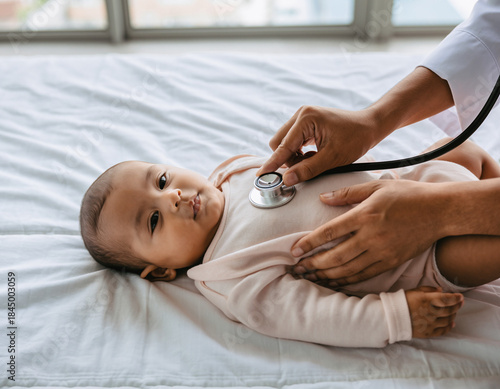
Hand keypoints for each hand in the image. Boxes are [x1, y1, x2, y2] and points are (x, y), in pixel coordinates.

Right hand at [256, 105, 377, 185]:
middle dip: (288, 160)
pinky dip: (299, 152)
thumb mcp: (332, 159)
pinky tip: (313, 155)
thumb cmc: (356, 139)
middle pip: (278, 143)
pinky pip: (293, 140)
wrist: (370, 126)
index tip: (261, 175)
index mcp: (306, 119)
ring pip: (284, 142)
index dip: (273, 163)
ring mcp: (302, 117)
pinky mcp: (306, 122)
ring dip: (294, 157)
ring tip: (313, 161)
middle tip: (304, 170)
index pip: (283, 146)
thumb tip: (287, 180)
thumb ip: (308, 170)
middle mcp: (301, 114)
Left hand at [291, 179, 447, 284]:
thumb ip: (347, 193)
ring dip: (326, 275)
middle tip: (296, 269)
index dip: (309, 242)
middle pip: (336, 256)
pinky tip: (334, 282)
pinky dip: (347, 280)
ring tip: (310, 277)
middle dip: (313, 264)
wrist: (440, 211)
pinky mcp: (391, 262)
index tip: (294, 250)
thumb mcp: (376, 187)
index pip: (330, 232)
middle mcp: (372, 236)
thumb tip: (323, 198)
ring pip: (348, 269)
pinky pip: (364, 275)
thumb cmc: (408, 195)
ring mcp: (382, 252)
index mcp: (365, 215)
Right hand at [405, 286, 462, 337]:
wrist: (392, 316)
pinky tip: (451, 324)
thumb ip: (429, 290)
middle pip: (449, 310)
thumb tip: (441, 290)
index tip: (460, 297)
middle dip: (457, 306)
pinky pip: (443, 331)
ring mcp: (430, 323)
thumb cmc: (403, 301)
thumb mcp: (414, 291)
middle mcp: (431, 312)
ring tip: (453, 312)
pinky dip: (449, 327)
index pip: (447, 299)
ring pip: (448, 320)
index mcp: (427, 300)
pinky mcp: (428, 332)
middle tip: (460, 303)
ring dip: (453, 315)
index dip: (456, 298)